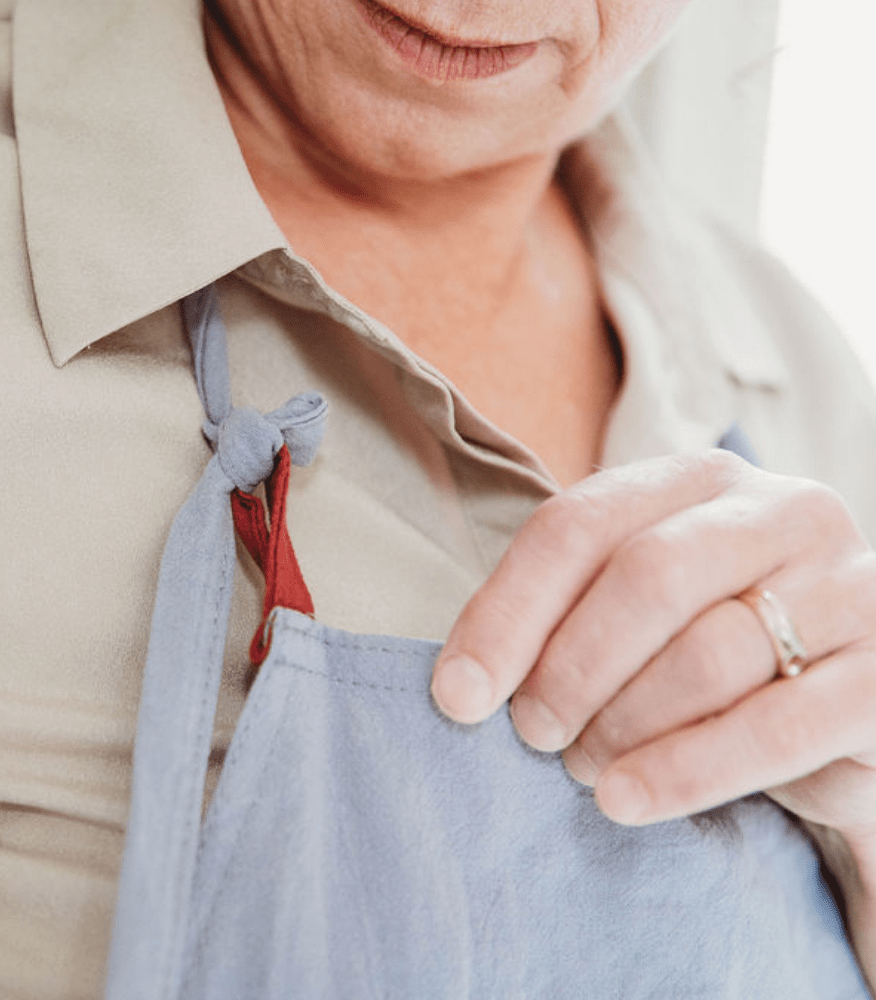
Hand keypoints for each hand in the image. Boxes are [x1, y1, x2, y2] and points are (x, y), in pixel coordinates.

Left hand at [431, 451, 875, 842]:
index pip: (578, 525)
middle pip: (645, 577)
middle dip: (569, 668)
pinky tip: (627, 799)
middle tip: (534, 734)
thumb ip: (563, 613)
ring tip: (585, 768)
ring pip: (707, 653)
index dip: (506, 613)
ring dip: (623, 724)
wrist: (838, 691)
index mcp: (698, 479)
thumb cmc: (708, 640)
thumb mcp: (634, 605)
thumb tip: (463, 686)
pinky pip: (775, 727)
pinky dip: (686, 770)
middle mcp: (781, 510)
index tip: (457, 694)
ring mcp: (848, 584)